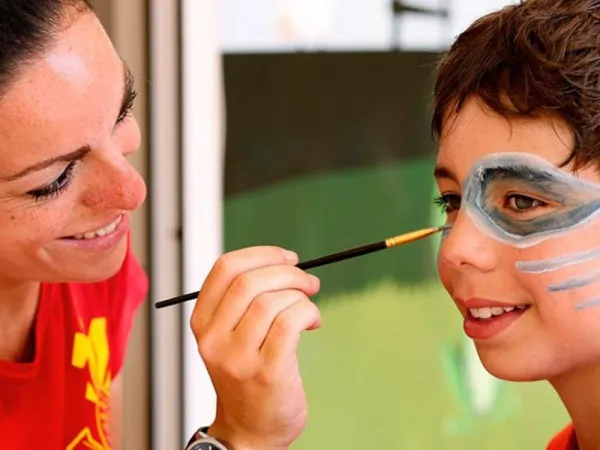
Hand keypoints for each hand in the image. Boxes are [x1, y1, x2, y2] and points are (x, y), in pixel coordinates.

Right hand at [190, 246, 321, 449]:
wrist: (250, 431)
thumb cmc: (247, 377)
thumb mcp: (230, 337)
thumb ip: (243, 302)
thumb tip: (284, 263)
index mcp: (202, 322)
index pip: (225, 269)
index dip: (261, 255)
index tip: (286, 257)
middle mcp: (214, 338)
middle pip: (250, 281)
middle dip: (288, 273)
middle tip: (308, 281)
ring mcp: (238, 357)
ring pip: (273, 301)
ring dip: (301, 296)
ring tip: (309, 309)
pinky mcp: (267, 371)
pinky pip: (291, 322)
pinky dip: (309, 313)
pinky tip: (314, 322)